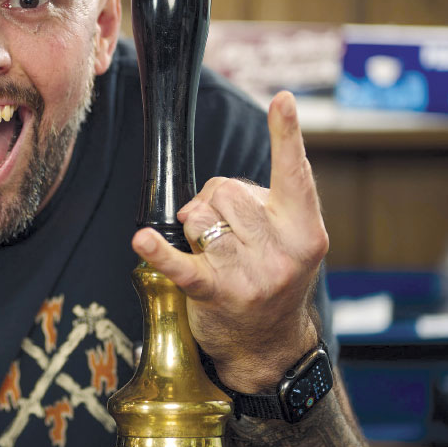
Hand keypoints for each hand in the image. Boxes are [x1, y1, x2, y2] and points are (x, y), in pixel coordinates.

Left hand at [132, 91, 327, 394]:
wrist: (269, 345)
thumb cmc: (272, 278)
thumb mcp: (287, 240)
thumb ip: (263, 204)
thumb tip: (212, 195)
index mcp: (305, 231)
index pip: (294, 174)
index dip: (286, 134)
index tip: (282, 100)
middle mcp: (283, 252)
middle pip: (228, 190)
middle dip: (215, 202)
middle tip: (226, 233)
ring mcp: (251, 276)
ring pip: (201, 217)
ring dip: (195, 228)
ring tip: (212, 253)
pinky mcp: (216, 295)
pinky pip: (182, 265)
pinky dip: (158, 252)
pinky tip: (142, 241)